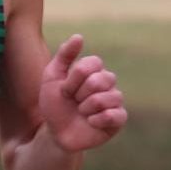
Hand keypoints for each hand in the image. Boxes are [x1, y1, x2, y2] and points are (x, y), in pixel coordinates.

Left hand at [40, 34, 126, 153]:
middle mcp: (107, 83)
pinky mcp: (118, 120)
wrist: (56, 133)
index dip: (74, 79)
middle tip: (73, 103)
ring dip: (86, 108)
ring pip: (107, 97)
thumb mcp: (52, 77)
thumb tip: (79, 37)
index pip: (92, 64)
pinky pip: (115, 115)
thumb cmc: (55, 104)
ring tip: (81, 113)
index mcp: (94, 71)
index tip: (64, 90)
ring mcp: (114, 101)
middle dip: (79, 94)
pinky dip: (98, 120)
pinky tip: (90, 122)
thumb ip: (64, 55)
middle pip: (99, 79)